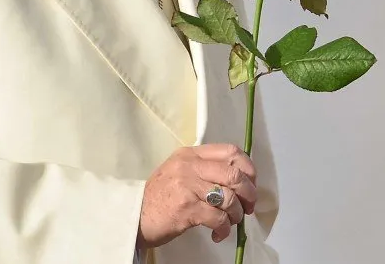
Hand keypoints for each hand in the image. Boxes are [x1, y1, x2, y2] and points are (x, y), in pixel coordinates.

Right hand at [136, 143, 257, 248]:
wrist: (133, 216)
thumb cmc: (159, 196)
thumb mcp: (179, 171)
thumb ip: (204, 168)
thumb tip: (239, 180)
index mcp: (191, 154)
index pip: (230, 152)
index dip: (248, 168)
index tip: (252, 183)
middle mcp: (190, 166)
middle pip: (234, 175)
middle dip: (249, 193)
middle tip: (249, 206)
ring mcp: (188, 186)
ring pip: (229, 198)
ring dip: (237, 214)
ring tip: (231, 222)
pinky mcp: (186, 209)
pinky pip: (218, 218)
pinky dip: (224, 228)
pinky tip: (219, 233)